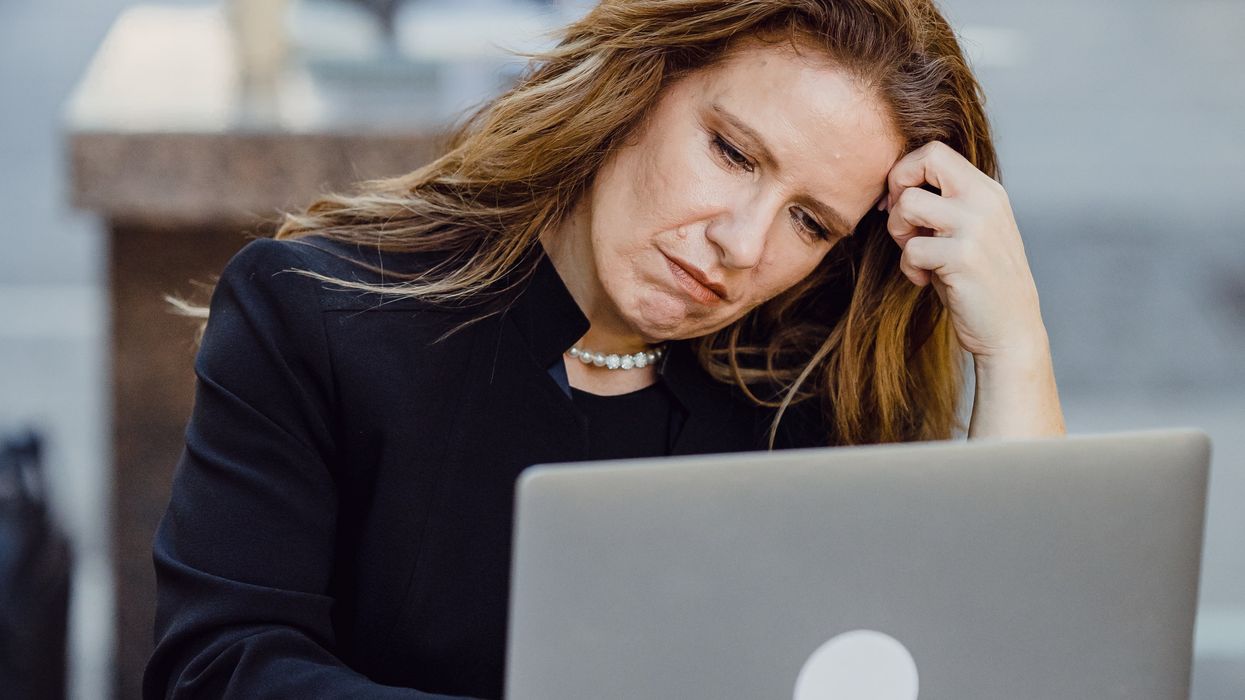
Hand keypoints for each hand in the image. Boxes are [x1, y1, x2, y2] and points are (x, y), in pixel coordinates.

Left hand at [881, 141, 1045, 364]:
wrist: (1010, 330)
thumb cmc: (977, 282)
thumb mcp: (967, 232)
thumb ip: (942, 205)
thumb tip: (892, 189)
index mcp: (987, 191)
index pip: (935, 151)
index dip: (906, 172)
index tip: (898, 204)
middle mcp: (985, 201)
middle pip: (925, 160)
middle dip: (898, 190)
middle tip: (903, 225)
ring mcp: (977, 227)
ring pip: (909, 203)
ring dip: (899, 233)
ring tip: (917, 256)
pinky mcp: (964, 257)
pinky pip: (910, 249)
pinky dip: (909, 268)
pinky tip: (926, 281)